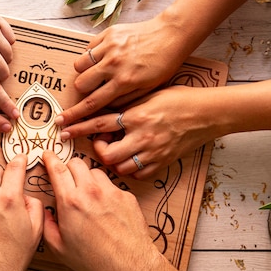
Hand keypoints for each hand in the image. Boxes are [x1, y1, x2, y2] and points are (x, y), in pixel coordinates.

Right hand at [42, 151, 161, 270]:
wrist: (130, 265)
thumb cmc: (94, 260)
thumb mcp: (59, 248)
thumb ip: (47, 226)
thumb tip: (46, 213)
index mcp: (70, 202)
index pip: (57, 168)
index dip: (50, 158)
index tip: (48, 155)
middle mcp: (90, 191)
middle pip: (76, 162)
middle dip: (68, 166)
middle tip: (66, 177)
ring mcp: (111, 191)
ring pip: (94, 171)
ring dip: (86, 177)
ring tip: (86, 193)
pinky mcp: (126, 196)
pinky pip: (111, 184)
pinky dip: (104, 190)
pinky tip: (104, 207)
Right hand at [57, 15, 190, 133]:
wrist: (171, 34)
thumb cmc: (162, 65)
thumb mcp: (147, 90)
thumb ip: (122, 101)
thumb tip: (102, 109)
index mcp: (124, 81)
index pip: (92, 102)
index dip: (74, 114)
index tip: (61, 121)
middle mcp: (113, 64)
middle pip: (81, 83)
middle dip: (84, 89)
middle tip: (94, 87)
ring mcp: (109, 47)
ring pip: (80, 65)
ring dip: (85, 71)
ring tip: (98, 71)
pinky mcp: (108, 34)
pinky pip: (88, 49)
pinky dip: (92, 55)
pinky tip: (104, 57)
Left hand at [61, 85, 213, 177]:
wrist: (207, 113)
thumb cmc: (177, 100)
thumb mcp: (146, 95)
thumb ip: (123, 106)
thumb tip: (99, 109)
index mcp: (135, 115)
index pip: (97, 123)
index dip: (77, 127)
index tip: (62, 130)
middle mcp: (141, 135)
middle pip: (106, 153)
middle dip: (99, 150)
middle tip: (103, 143)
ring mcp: (152, 151)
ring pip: (120, 166)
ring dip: (114, 161)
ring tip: (118, 151)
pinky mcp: (162, 163)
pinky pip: (138, 174)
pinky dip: (131, 169)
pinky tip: (132, 159)